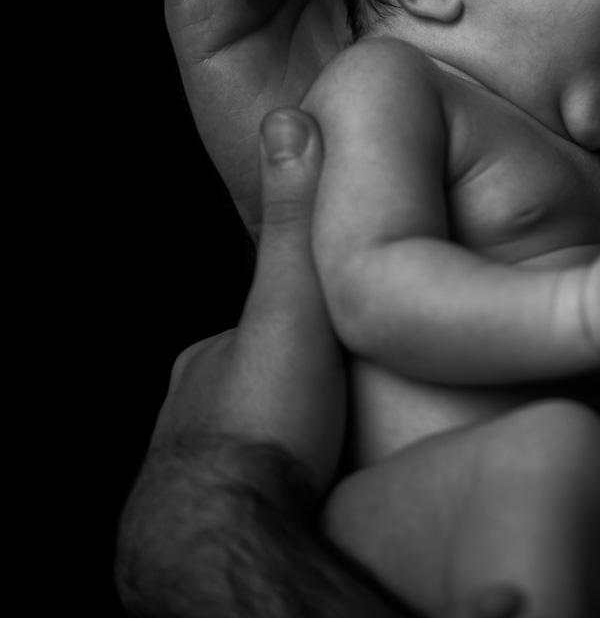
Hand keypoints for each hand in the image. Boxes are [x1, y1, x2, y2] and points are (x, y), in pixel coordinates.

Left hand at [119, 110, 527, 616]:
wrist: (232, 525)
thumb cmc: (266, 415)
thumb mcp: (291, 300)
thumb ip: (297, 221)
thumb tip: (291, 118)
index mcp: (213, 354)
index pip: (272, 316)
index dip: (318, 315)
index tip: (358, 321)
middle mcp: (197, 404)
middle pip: (266, 371)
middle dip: (306, 374)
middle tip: (353, 385)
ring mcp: (204, 456)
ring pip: (265, 427)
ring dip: (301, 427)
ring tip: (347, 435)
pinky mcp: (220, 510)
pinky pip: (265, 475)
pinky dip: (293, 471)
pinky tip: (327, 483)